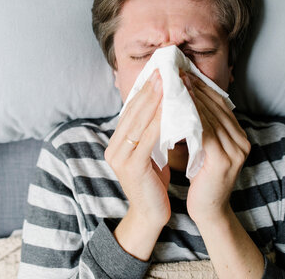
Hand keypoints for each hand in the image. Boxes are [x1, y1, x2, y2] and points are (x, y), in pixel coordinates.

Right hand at [105, 69, 169, 228]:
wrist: (150, 214)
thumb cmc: (154, 181)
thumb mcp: (149, 152)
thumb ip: (149, 131)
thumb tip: (162, 104)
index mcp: (117, 142)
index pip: (131, 110)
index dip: (145, 89)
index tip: (159, 72)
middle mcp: (114, 147)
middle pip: (133, 111)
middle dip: (150, 89)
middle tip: (164, 70)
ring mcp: (120, 157)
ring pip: (139, 122)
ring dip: (155, 101)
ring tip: (168, 84)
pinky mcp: (131, 167)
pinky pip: (147, 139)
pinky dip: (159, 122)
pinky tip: (170, 110)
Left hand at [183, 73, 250, 224]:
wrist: (209, 211)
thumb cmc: (202, 179)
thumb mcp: (204, 148)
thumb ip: (202, 128)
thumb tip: (185, 100)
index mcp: (238, 135)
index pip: (219, 103)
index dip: (201, 87)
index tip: (182, 73)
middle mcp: (241, 140)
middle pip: (216, 106)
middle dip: (194, 89)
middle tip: (175, 73)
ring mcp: (235, 151)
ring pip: (209, 117)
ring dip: (189, 100)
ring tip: (172, 87)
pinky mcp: (223, 161)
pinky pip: (204, 133)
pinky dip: (189, 120)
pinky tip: (173, 111)